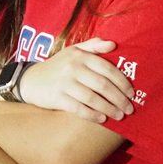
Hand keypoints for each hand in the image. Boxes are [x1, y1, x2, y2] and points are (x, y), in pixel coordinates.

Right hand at [17, 38, 134, 122]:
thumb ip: (93, 46)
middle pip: (103, 85)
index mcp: (80, 56)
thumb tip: (113, 44)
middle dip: (119, 99)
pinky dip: (92, 115)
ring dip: (109, 109)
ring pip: (93, 98)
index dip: (123, 83)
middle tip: (129, 109)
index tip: (132, 94)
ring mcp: (64, 83)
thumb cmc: (57, 66)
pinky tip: (102, 119)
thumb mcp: (73, 51)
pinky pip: (79, 108)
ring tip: (119, 116)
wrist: (30, 80)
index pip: (108, 69)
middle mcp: (72, 68)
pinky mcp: (57, 97)